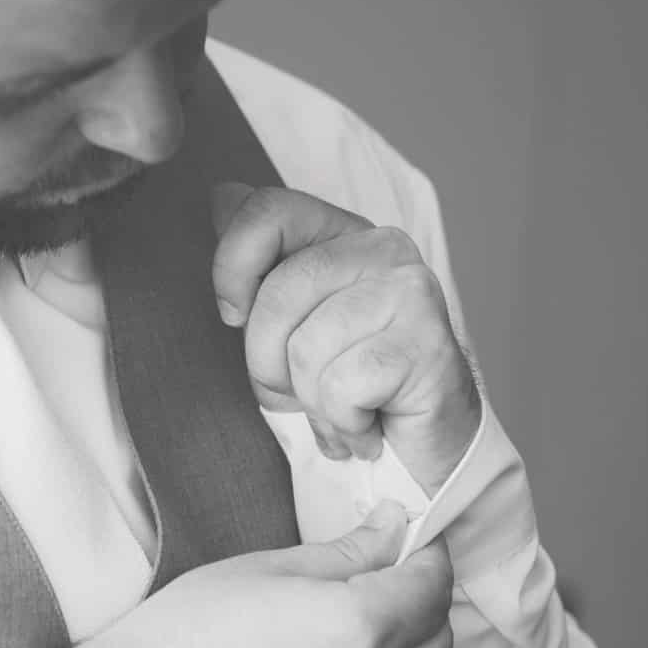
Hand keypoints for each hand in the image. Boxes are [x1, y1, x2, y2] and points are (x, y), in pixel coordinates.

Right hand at [59, 502, 454, 647]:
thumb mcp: (266, 570)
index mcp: (361, 625)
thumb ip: (346, 552)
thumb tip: (393, 529)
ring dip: (409, 642)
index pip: (431, 580)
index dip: (423, 548)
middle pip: (438, 633)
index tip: (403, 532)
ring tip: (359, 615)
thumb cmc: (184, 636)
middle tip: (381, 568)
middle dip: (422, 595)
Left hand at [210, 181, 480, 495]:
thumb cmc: (349, 387)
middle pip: (279, 294)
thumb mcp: (288, 324)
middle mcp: (384, 248)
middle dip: (268, 362)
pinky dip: (344, 422)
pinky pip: (342, 386)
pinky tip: (369, 426)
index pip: (268, 210)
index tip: (232, 316)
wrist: (419, 452)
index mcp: (344, 234)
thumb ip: (259, 261)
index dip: (231, 267)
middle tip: (303, 390)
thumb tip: (219, 195)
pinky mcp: (428, 343)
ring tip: (345, 409)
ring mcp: (412, 291)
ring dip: (313, 401)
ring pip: (307, 348)